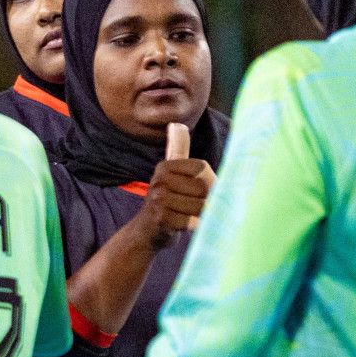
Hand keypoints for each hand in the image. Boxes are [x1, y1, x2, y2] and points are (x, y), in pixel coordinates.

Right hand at [133, 125, 213, 248]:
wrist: (146, 232)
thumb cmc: (166, 201)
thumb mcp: (170, 173)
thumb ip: (177, 149)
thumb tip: (176, 123)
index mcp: (165, 167)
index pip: (202, 168)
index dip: (208, 180)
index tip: (197, 190)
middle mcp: (159, 181)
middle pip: (204, 187)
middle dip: (206, 200)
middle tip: (193, 206)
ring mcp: (159, 200)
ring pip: (201, 206)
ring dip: (200, 215)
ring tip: (187, 216)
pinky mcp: (162, 219)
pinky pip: (193, 221)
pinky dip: (194, 226)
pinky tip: (183, 225)